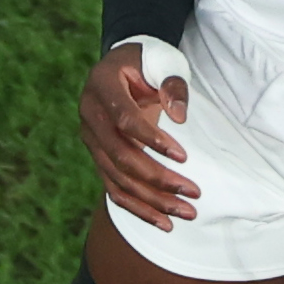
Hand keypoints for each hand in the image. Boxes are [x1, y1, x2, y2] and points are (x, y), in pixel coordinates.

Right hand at [82, 43, 196, 225]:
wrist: (123, 67)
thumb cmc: (148, 62)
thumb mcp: (163, 60)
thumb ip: (173, 83)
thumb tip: (180, 117)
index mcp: (101, 86)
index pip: (125, 120)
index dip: (153, 140)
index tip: (184, 157)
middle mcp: (89, 115)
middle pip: (120, 156)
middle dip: (158, 179)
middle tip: (194, 194)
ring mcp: (91, 140)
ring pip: (118, 178)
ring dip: (153, 201)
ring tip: (187, 213)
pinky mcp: (99, 157)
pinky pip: (114, 188)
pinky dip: (138, 208)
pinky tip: (164, 223)